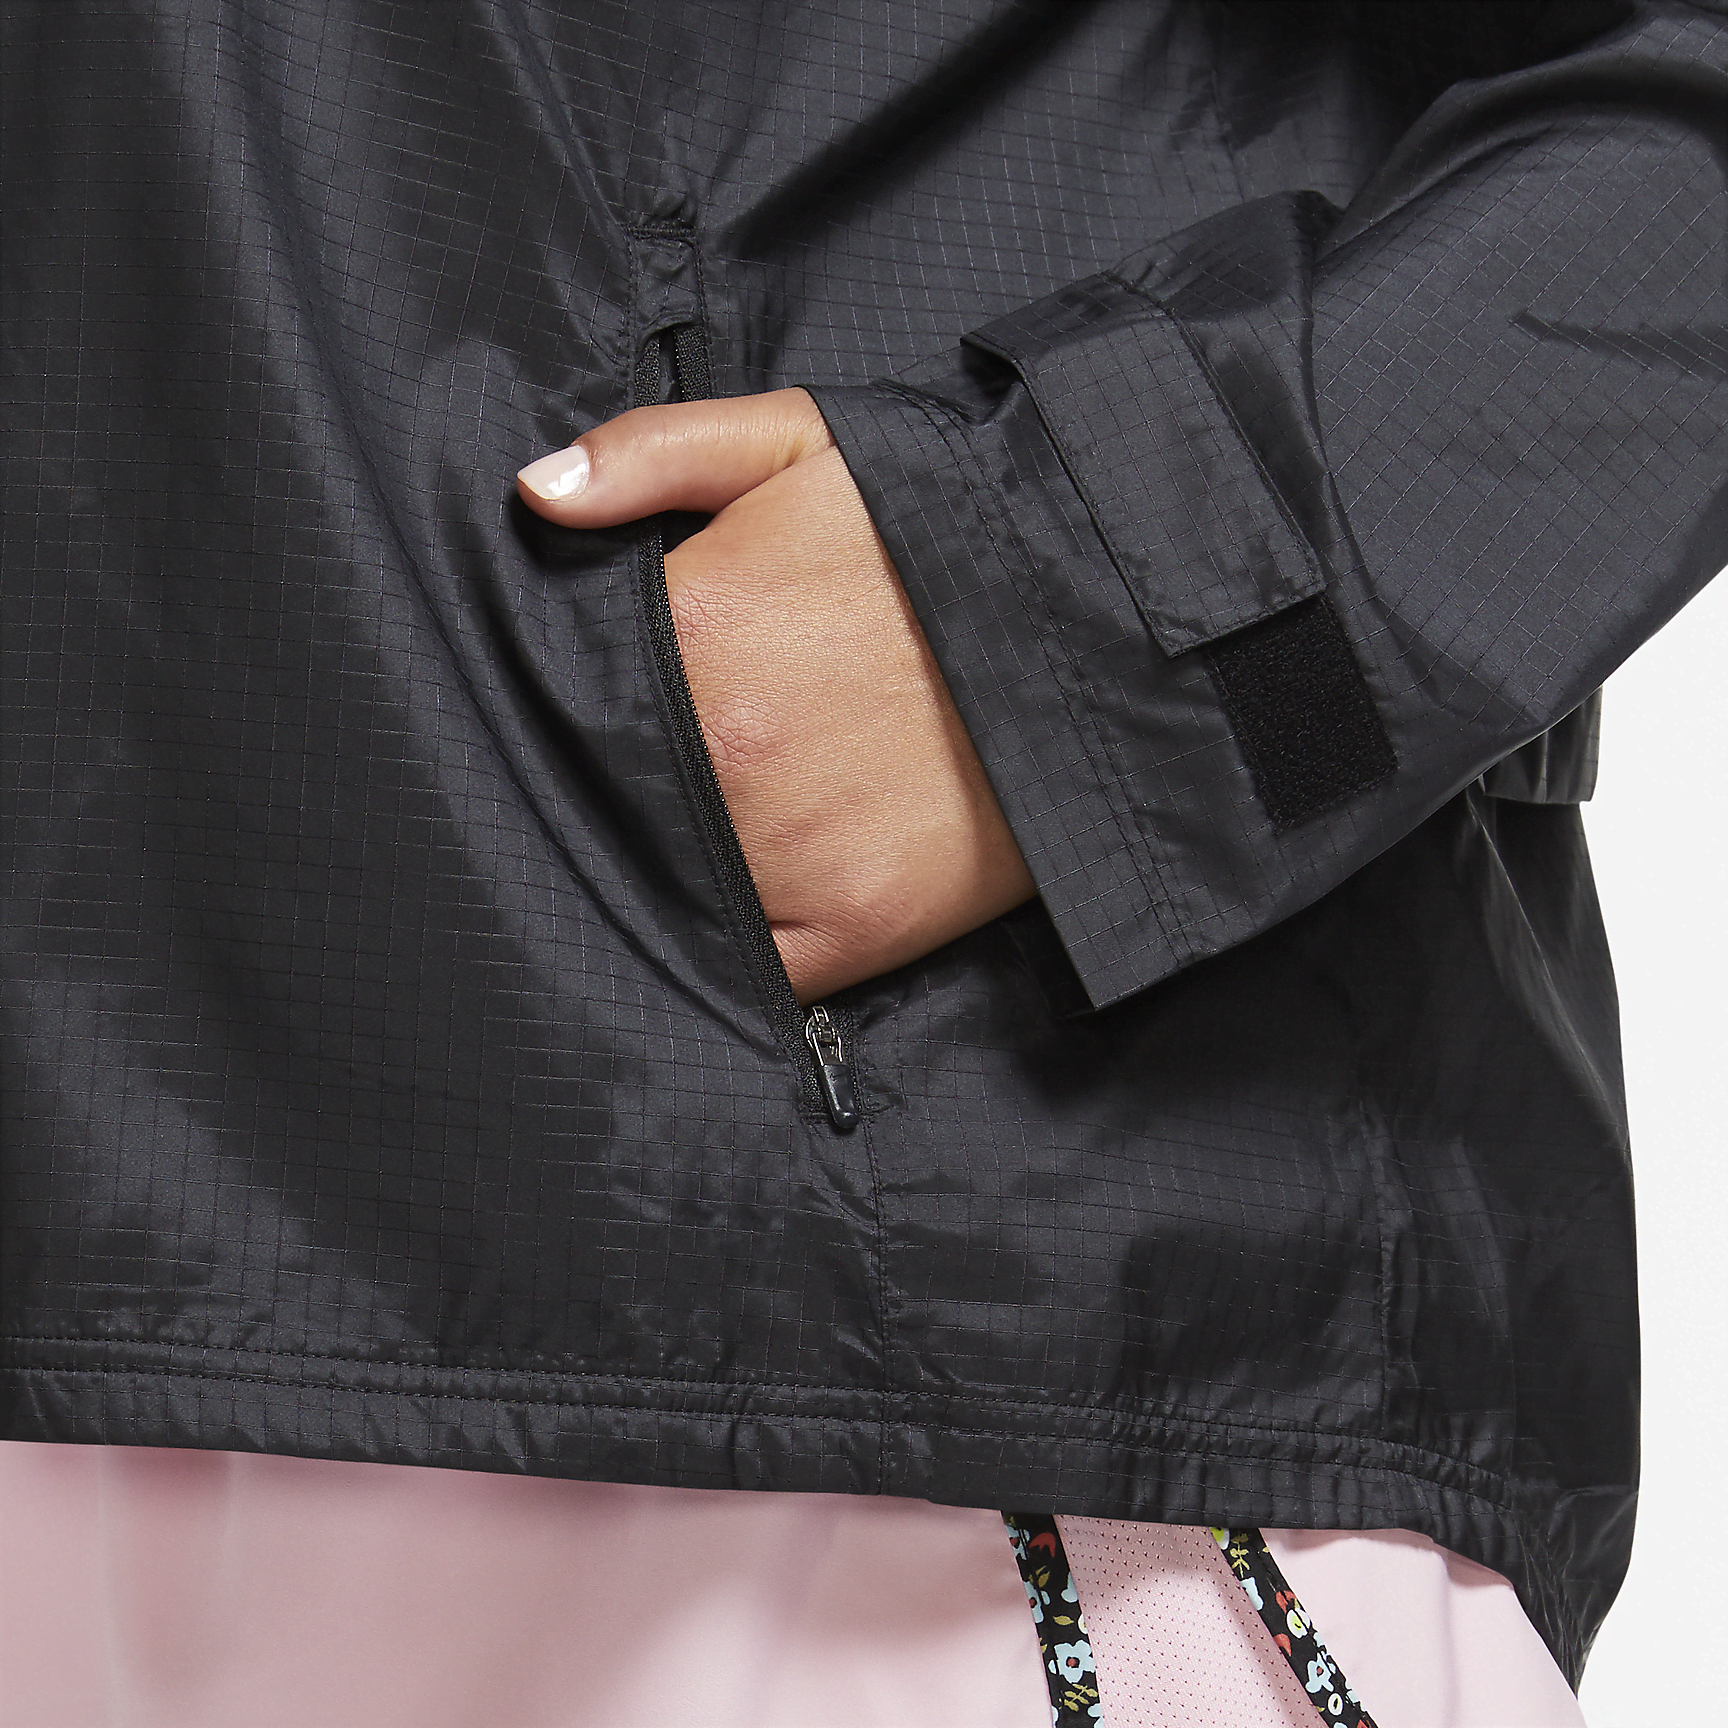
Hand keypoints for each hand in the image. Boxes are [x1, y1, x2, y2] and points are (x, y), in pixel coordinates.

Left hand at [517, 388, 1033, 1001]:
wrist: (1107, 625)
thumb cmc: (950, 526)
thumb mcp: (805, 442)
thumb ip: (656, 451)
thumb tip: (535, 495)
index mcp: (694, 629)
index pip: (576, 682)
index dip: (590, 688)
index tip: (621, 687)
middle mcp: (723, 753)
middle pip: (619, 787)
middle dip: (633, 772)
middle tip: (686, 754)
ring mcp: (786, 850)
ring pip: (670, 878)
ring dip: (673, 859)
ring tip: (729, 821)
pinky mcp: (853, 926)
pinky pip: (747, 964)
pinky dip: (733, 944)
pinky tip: (756, 896)